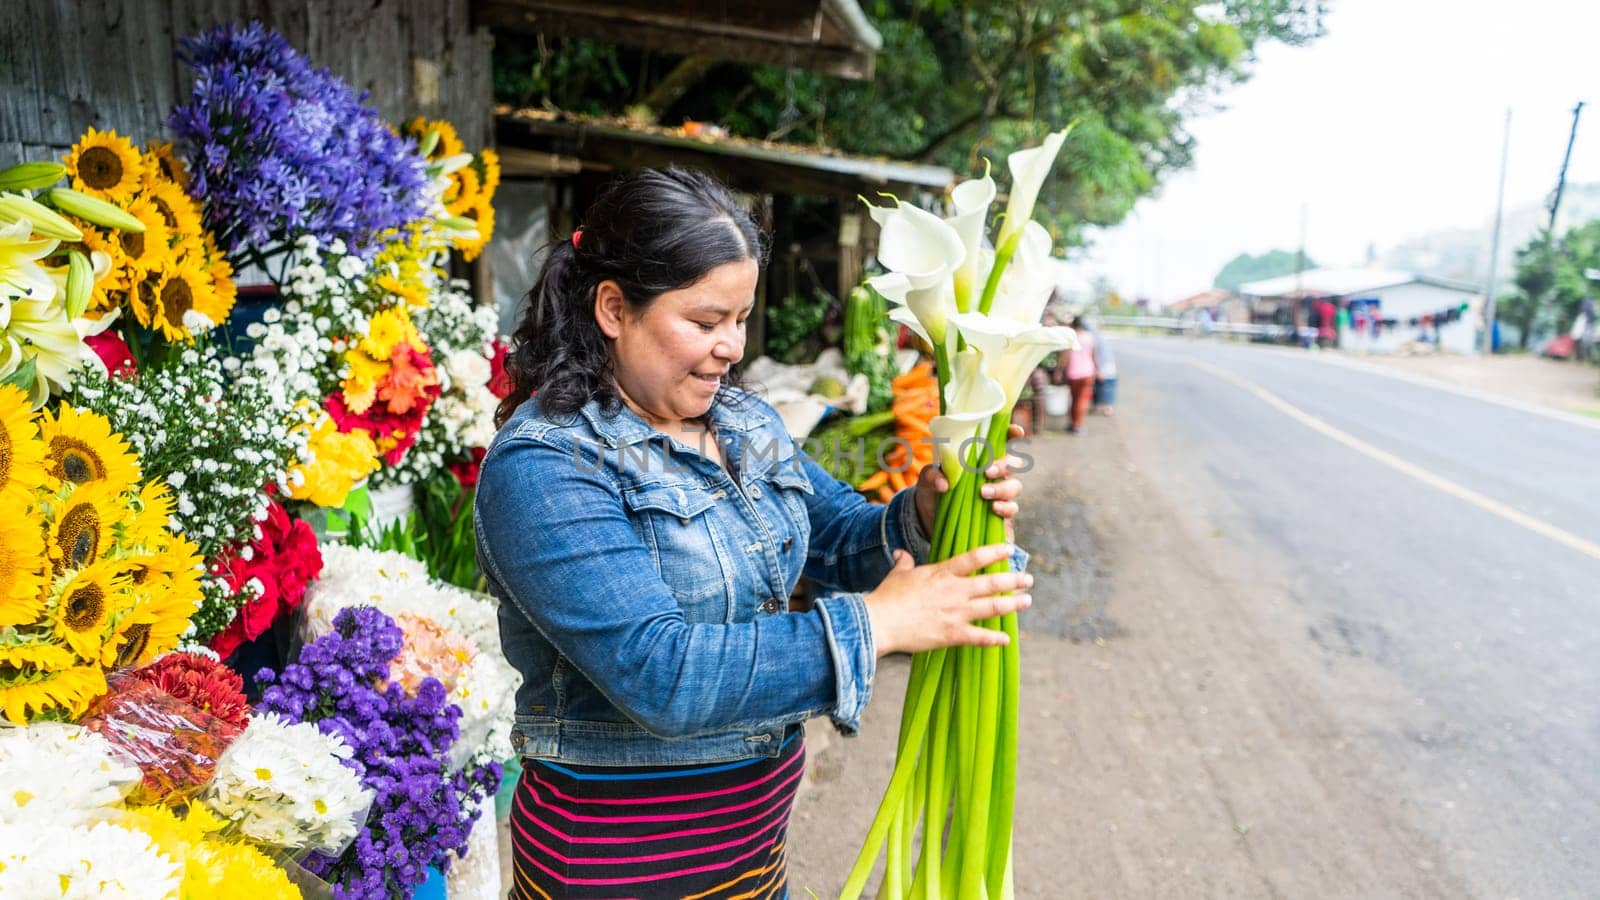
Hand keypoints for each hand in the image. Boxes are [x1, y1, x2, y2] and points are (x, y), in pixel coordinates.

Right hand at [864, 544, 1033, 657]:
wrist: (879, 622)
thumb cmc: (886, 597)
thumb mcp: (897, 574)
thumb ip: (904, 563)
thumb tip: (901, 553)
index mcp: (942, 573)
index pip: (975, 558)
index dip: (995, 552)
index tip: (1010, 548)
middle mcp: (954, 591)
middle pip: (991, 583)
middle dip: (1013, 580)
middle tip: (1029, 579)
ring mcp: (955, 613)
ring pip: (992, 607)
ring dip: (1012, 604)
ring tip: (1026, 601)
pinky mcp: (952, 634)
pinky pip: (979, 637)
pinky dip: (994, 639)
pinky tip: (1006, 639)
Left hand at [914, 423, 1025, 542]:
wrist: (931, 519)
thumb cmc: (933, 491)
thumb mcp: (927, 480)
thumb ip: (932, 475)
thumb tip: (944, 484)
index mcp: (980, 457)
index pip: (1001, 441)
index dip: (1012, 433)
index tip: (1016, 431)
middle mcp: (994, 473)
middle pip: (1013, 463)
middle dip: (1004, 465)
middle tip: (987, 471)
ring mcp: (999, 493)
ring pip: (1014, 486)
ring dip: (1002, 488)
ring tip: (983, 492)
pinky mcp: (1000, 513)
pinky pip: (1012, 508)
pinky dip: (1006, 507)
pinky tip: (993, 508)